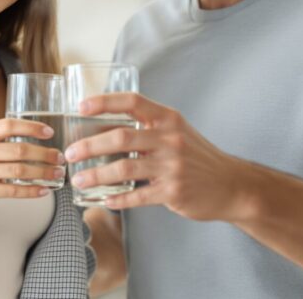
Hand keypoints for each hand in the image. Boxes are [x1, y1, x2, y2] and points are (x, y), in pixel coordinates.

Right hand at [0, 118, 64, 211]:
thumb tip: (32, 137)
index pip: (9, 125)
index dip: (32, 127)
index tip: (49, 132)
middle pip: (19, 150)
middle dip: (44, 154)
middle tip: (59, 157)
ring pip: (20, 170)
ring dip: (43, 173)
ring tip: (56, 174)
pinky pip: (13, 190)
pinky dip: (31, 191)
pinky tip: (43, 190)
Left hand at [64, 93, 255, 221]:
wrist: (232, 185)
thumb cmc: (197, 157)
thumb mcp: (177, 131)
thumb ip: (148, 127)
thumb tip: (103, 127)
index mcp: (168, 119)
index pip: (132, 101)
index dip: (104, 101)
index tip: (80, 107)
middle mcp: (170, 139)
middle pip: (120, 138)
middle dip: (89, 146)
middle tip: (70, 154)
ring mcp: (172, 166)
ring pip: (124, 169)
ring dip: (96, 175)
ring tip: (79, 180)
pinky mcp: (173, 192)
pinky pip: (137, 196)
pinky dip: (117, 199)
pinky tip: (104, 200)